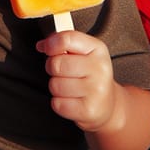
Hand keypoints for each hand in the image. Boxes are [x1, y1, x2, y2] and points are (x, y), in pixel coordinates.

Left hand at [37, 31, 149, 149]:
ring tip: (70, 87)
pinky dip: (59, 103)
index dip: (51, 44)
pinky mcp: (90, 111)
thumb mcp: (81, 52)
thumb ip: (61, 43)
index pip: (67, 39)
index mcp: (97, 49)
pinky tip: (71, 100)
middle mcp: (100, 69)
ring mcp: (97, 91)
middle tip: (63, 73)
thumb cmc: (89, 75)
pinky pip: (58, 104)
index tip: (48, 49)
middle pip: (56, 64)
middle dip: (52, 68)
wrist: (107, 105)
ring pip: (55, 85)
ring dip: (56, 87)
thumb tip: (42, 45)